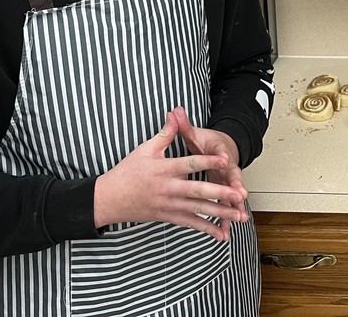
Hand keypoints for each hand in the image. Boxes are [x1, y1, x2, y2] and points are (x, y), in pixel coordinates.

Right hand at [94, 109, 247, 240]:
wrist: (108, 199)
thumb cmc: (128, 171)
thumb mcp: (145, 149)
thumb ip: (165, 133)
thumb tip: (175, 113)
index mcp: (165, 169)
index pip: (190, 163)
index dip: (208, 160)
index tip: (226, 159)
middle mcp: (169, 189)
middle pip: (198, 191)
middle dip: (221, 193)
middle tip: (239, 195)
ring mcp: (169, 205)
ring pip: (198, 210)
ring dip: (220, 213)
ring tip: (239, 215)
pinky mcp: (168, 217)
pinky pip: (190, 224)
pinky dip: (206, 229)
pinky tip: (221, 234)